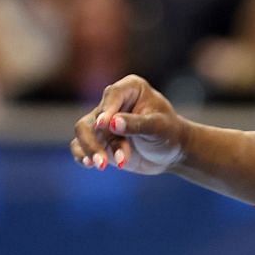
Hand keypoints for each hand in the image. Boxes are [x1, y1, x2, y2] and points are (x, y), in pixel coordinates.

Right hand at [71, 75, 186, 174]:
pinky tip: (89, 165)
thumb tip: (112, 124)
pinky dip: (83, 156)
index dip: (106, 110)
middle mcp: (113, 103)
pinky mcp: (100, 140)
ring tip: (102, 166)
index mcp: (130, 88)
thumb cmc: (169, 133)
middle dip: (93, 141)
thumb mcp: (159, 127)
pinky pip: (82, 147)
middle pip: (91, 119)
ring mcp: (104, 122)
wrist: (172, 152)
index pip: (112, 95)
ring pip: (84, 133)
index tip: (103, 125)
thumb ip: (137, 124)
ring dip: (92, 151)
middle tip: (102, 161)